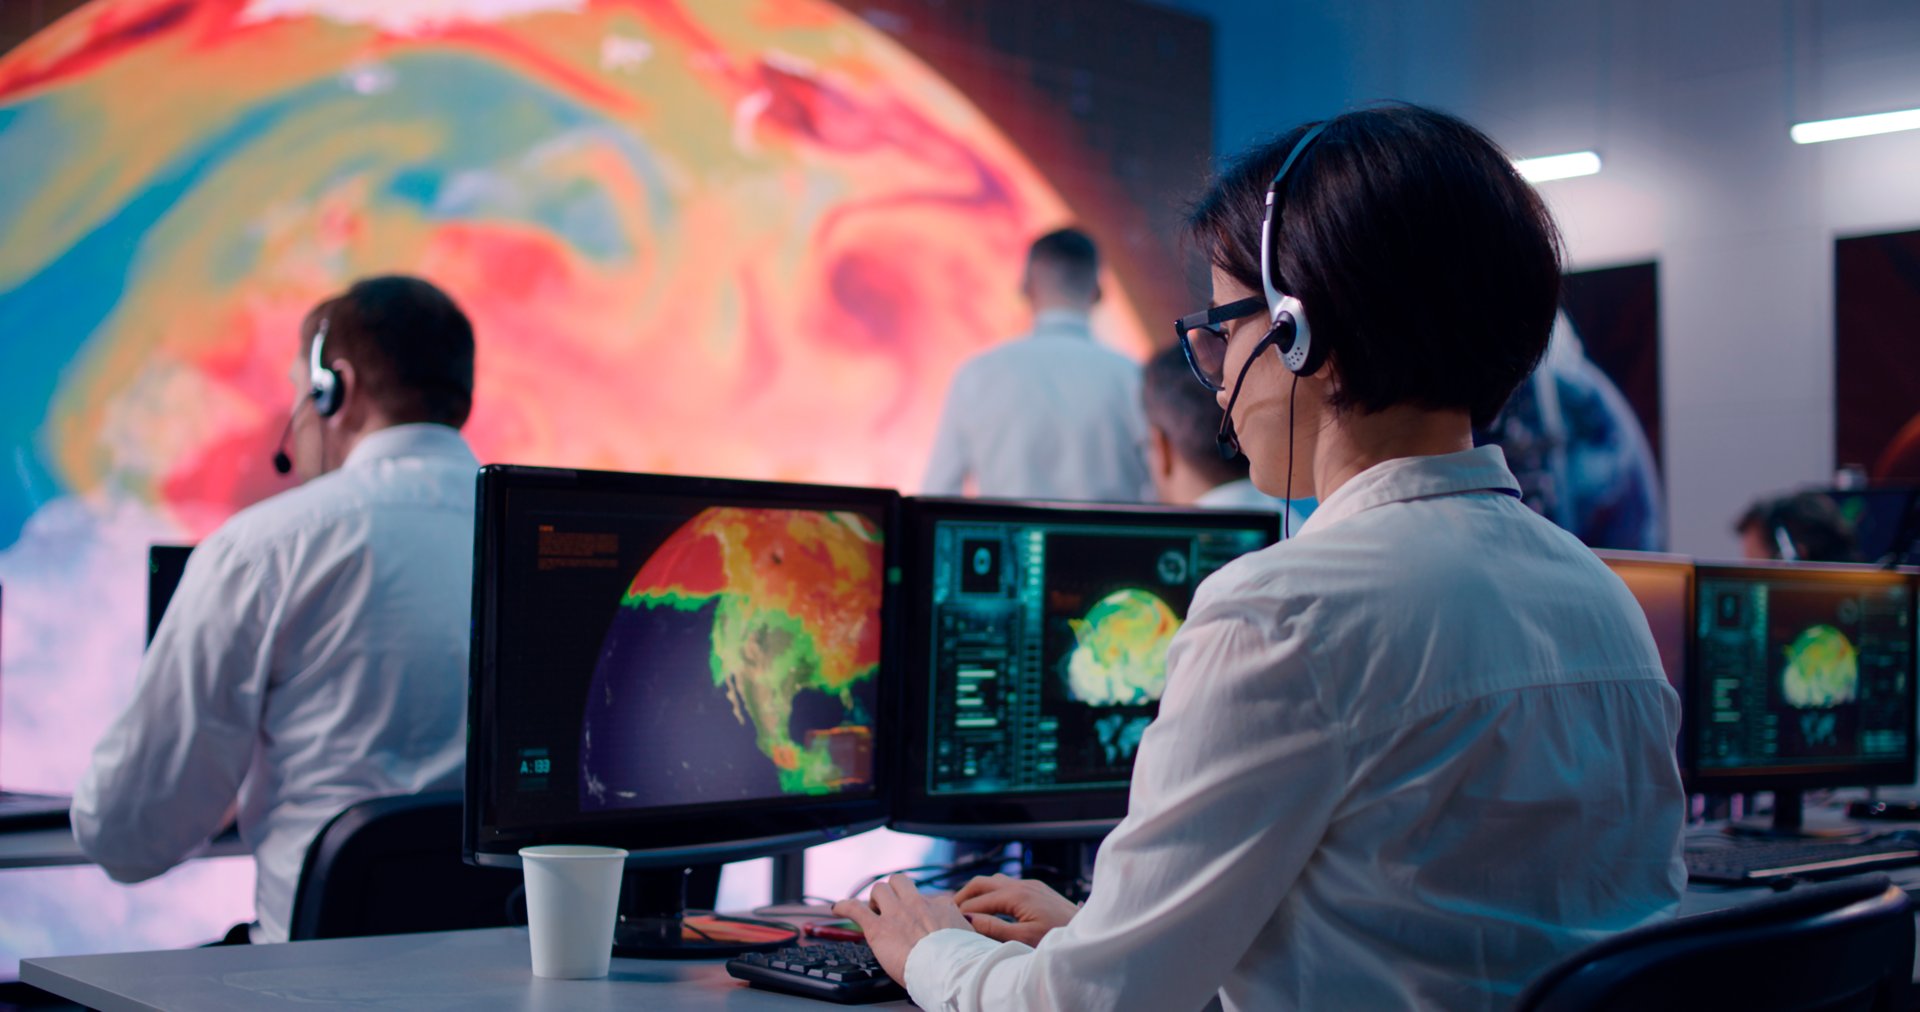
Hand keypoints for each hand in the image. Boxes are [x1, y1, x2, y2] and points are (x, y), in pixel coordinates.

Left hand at [832, 875, 970, 984]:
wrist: (948, 970)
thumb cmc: (961, 960)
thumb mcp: (971, 938)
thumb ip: (964, 930)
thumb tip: (965, 930)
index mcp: (941, 906)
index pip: (929, 898)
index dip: (922, 909)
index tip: (921, 921)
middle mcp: (917, 904)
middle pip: (901, 882)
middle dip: (894, 891)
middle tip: (892, 907)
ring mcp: (896, 914)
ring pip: (880, 889)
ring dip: (874, 899)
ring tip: (873, 912)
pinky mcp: (878, 929)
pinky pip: (855, 908)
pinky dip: (844, 906)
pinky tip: (838, 908)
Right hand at [952, 874, 1078, 946]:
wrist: (1089, 933)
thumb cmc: (1058, 938)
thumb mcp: (1024, 938)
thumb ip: (994, 928)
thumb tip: (969, 919)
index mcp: (1016, 895)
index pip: (978, 900)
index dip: (961, 911)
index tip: (947, 921)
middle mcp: (1022, 884)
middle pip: (982, 882)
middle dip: (964, 895)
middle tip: (948, 910)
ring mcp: (1031, 885)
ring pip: (995, 881)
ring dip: (978, 892)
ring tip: (966, 908)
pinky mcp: (1038, 890)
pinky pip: (1007, 885)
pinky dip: (992, 893)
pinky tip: (992, 906)